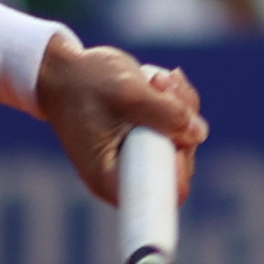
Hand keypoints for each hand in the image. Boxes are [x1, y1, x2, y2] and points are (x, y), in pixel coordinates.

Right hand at [38, 40, 203, 199]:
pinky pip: (176, 127)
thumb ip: (165, 113)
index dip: (178, 165)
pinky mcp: (145, 139)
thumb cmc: (85, 83)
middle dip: (182, 122)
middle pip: (178, 163)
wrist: (65, 70)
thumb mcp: (127, 92)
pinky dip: (175, 102)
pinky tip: (160, 81)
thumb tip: (199, 132)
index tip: (173, 134)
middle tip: (165, 87)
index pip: (161, 193)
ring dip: (180, 105)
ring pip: (182, 141)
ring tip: (159, 79)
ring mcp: (138, 157)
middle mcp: (127, 174)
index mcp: (111, 178)